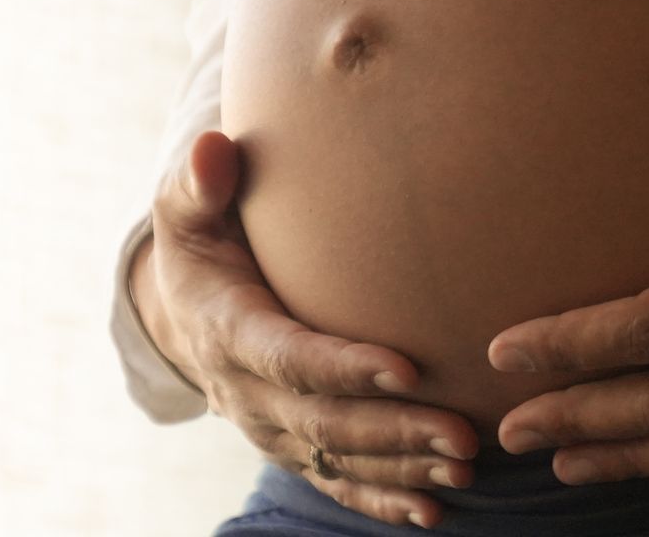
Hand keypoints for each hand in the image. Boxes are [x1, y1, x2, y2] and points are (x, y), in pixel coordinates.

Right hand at [140, 130, 482, 527]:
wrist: (184, 306)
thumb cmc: (204, 238)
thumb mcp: (189, 208)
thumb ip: (199, 181)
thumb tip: (216, 149)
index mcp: (226, 329)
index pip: (289, 357)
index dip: (344, 368)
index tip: (407, 366)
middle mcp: (246, 391)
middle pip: (324, 422)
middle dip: (393, 430)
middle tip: (462, 433)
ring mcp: (270, 427)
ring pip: (338, 458)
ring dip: (401, 467)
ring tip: (464, 464)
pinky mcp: (292, 445)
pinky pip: (337, 481)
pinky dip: (383, 500)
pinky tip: (435, 511)